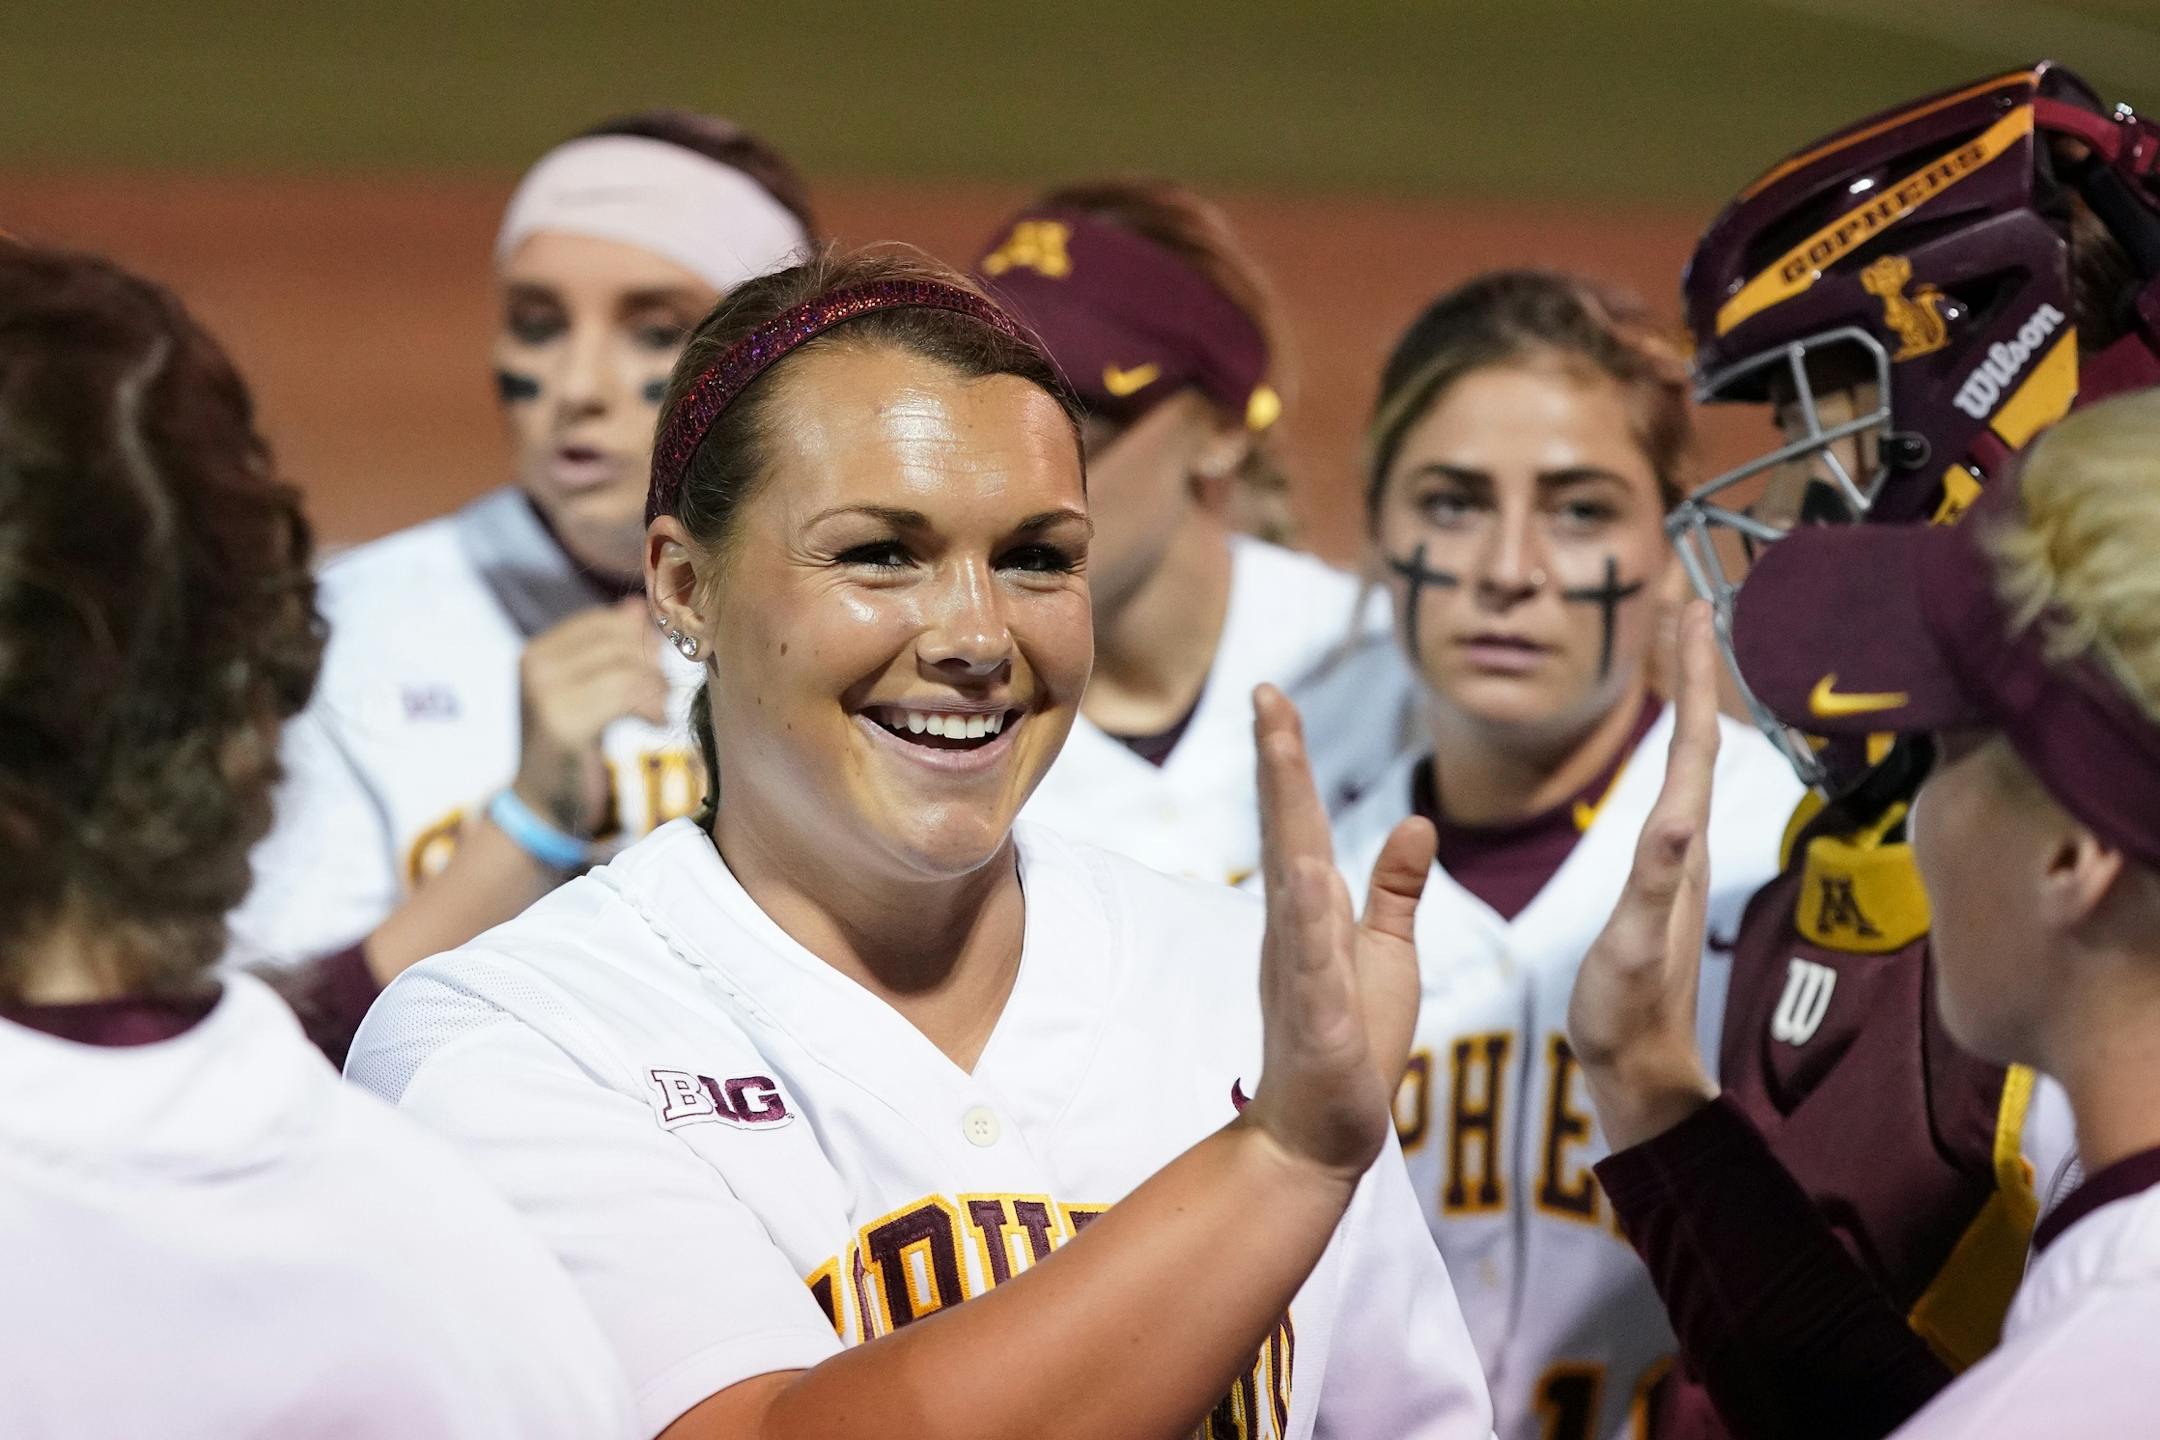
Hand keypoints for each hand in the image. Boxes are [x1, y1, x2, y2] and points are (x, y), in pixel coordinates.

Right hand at [509, 597, 671, 837]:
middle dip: (654, 664)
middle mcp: (535, 664)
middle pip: (622, 640)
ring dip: (658, 689)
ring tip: (659, 711)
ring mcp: (545, 693)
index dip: (644, 640)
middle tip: (664, 695)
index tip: (659, 670)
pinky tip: (656, 724)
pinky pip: (629, 694)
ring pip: (629, 667)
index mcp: (538, 651)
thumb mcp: (588, 691)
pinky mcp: (564, 723)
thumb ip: (608, 650)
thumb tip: (635, 605)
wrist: (542, 807)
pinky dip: (654, 707)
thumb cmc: (573, 749)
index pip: (607, 621)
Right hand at [1241, 685, 1436, 1180]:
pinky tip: (1309, 875)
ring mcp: (1301, 970)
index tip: (1273, 695)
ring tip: (1280, 753)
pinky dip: (1310, 919)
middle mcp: (1295, 928)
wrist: (1320, 1136)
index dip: (1288, 757)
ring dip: (1286, 817)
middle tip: (1265, 694)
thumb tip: (1416, 820)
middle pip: (1287, 830)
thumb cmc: (1353, 1043)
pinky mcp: (1318, 1019)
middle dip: (1278, 762)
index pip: (1301, 819)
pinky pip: (1314, 961)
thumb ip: (1395, 889)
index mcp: (1313, 910)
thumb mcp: (1387, 953)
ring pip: (1292, 880)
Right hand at [1568, 601, 1722, 1150]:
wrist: (1640, 1069)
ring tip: (1673, 650)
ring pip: (1684, 757)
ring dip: (1681, 698)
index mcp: (1676, 848)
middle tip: (1685, 602)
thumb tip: (1676, 817)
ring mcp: (1675, 861)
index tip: (1691, 607)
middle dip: (1689, 666)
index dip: (1689, 673)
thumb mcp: (1633, 947)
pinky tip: (1661, 746)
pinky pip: (1667, 789)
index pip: (1688, 741)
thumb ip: (1653, 882)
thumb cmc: (1626, 1014)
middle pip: (1692, 734)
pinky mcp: (1659, 878)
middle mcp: (1685, 843)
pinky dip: (1665, 748)